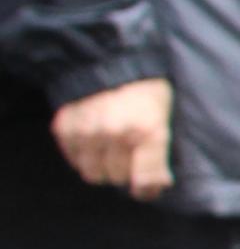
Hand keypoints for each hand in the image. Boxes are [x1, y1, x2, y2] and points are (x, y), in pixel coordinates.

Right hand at [50, 77, 171, 198]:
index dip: (147, 188)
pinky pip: (74, 160)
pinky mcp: (64, 128)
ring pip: (93, 174)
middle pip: (118, 178)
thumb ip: (161, 153)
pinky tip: (94, 142)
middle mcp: (115, 134)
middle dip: (125, 173)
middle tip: (129, 157)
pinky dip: (84, 156)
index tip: (147, 187)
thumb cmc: (144, 90)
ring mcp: (87, 132)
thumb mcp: (165, 117)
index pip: (144, 180)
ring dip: (103, 168)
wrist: (108, 59)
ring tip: (111, 151)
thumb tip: (158, 186)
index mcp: (147, 131)